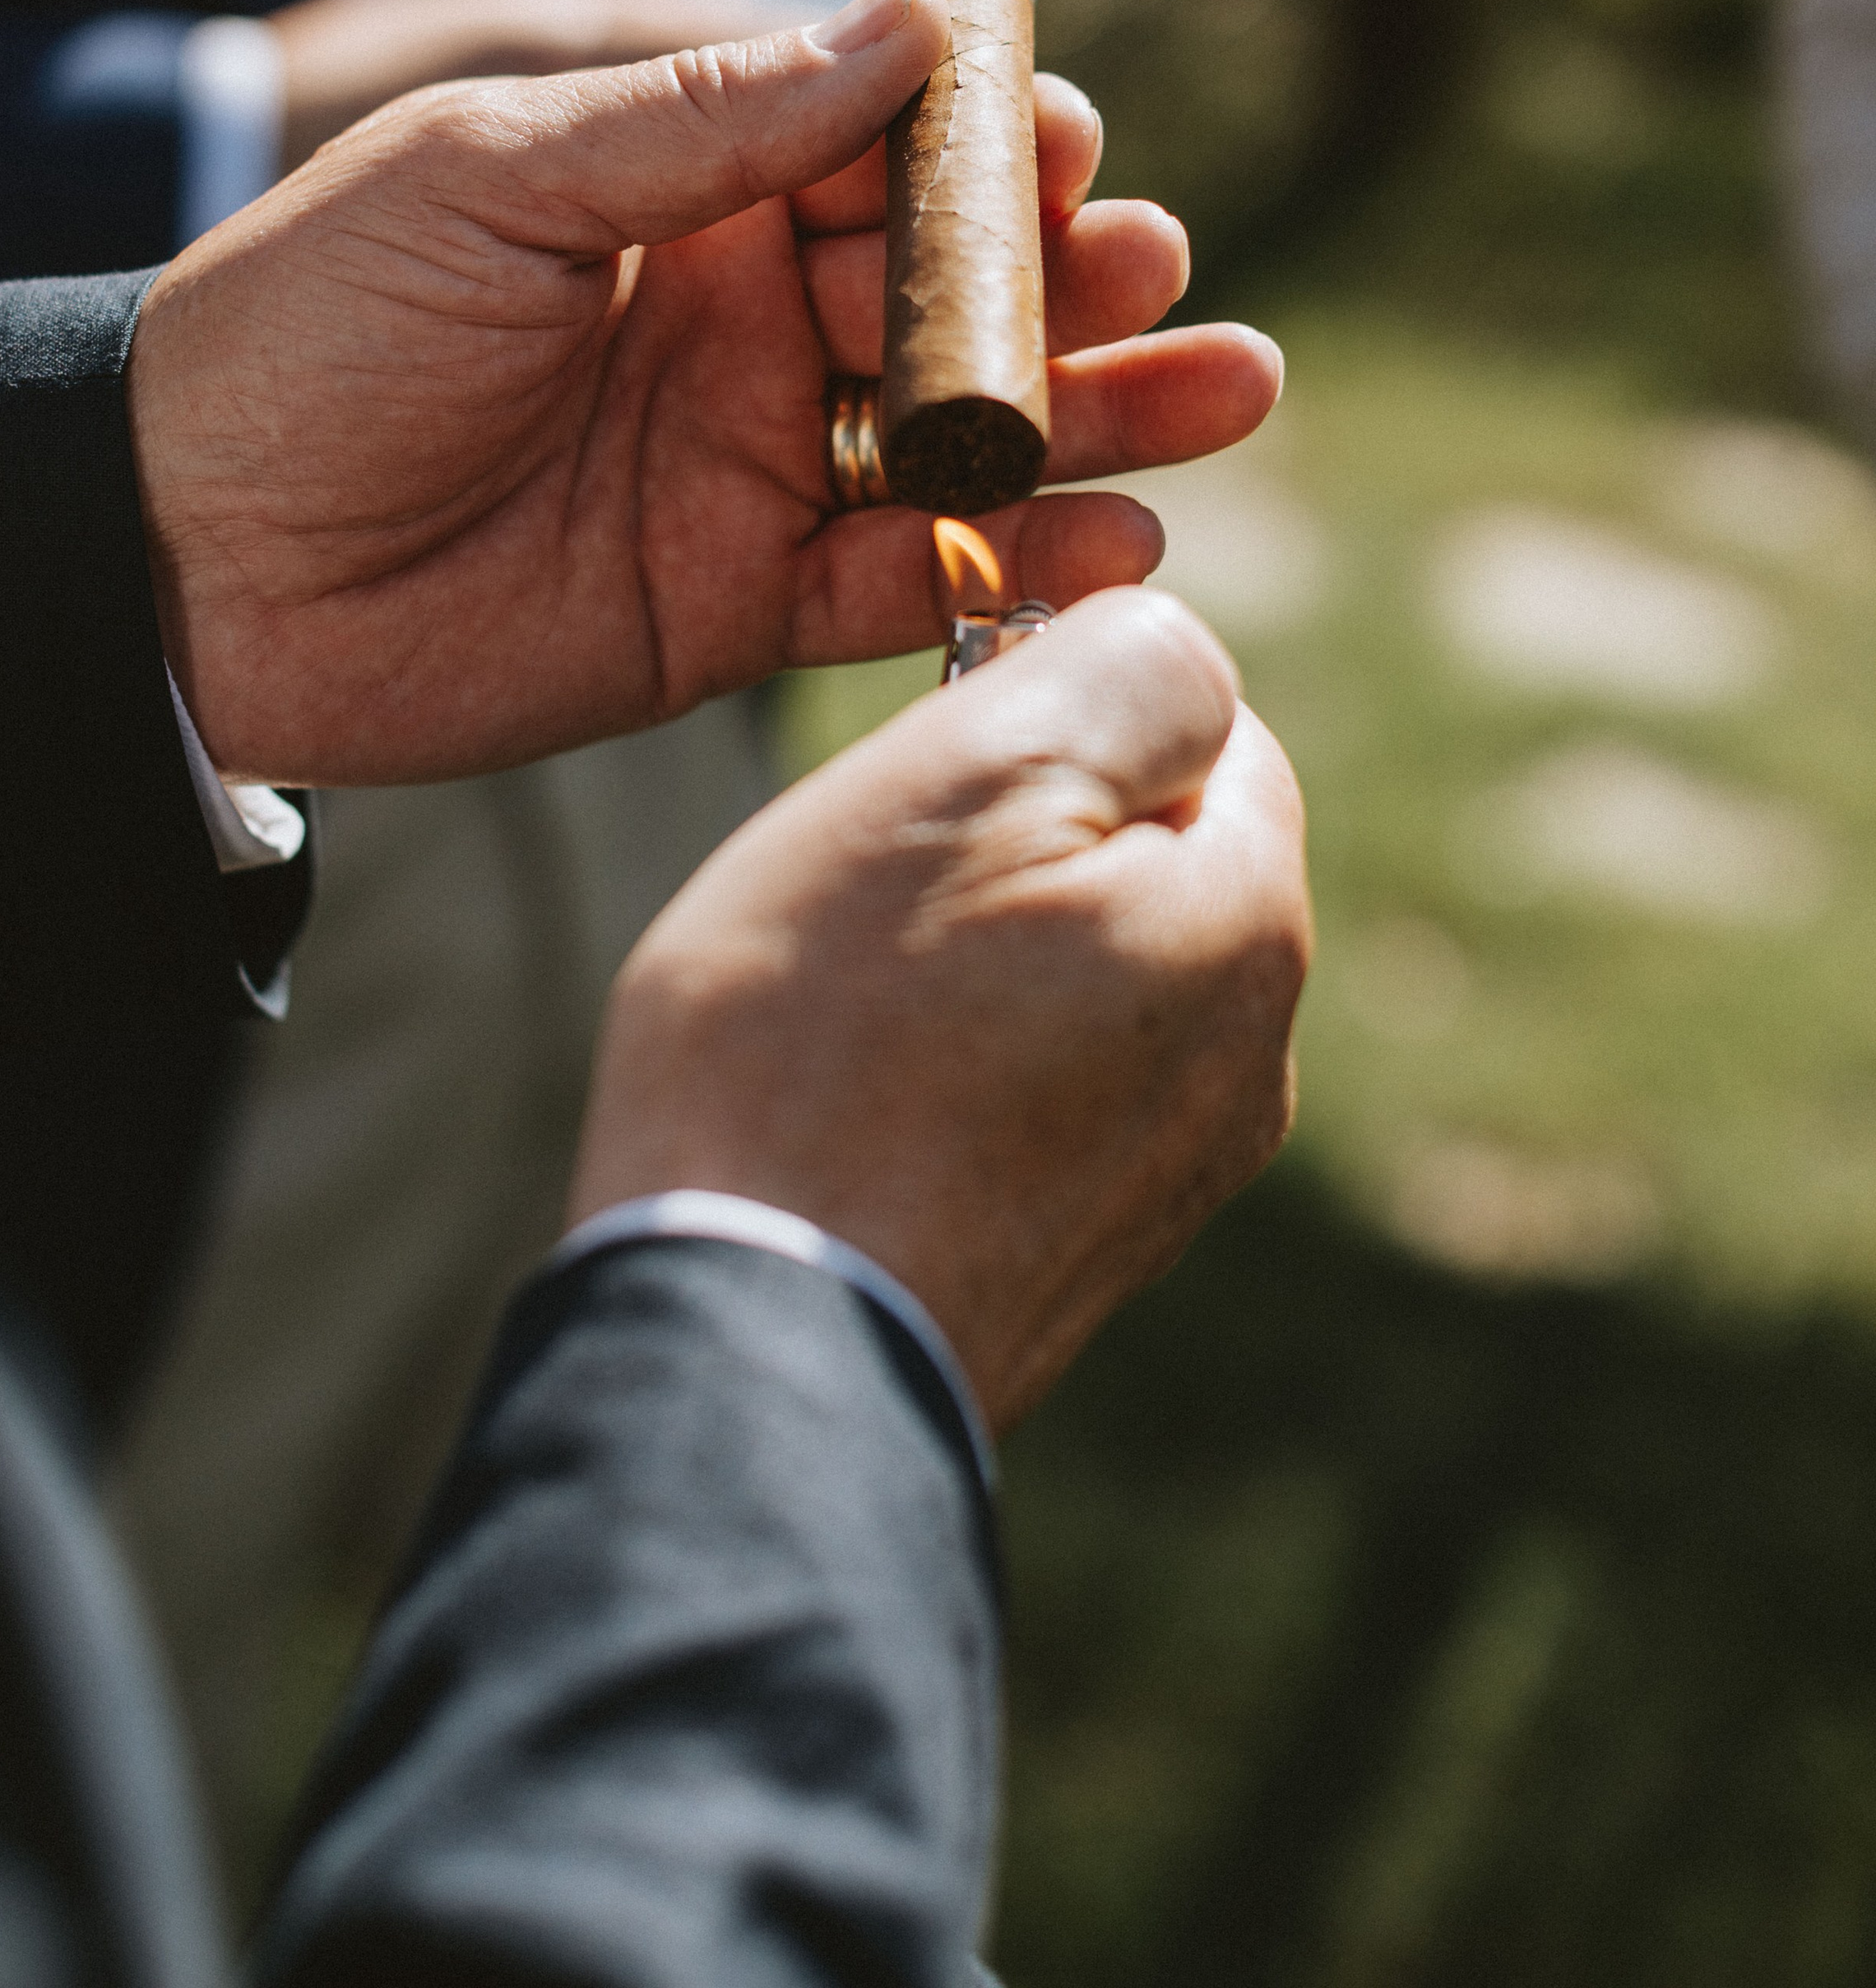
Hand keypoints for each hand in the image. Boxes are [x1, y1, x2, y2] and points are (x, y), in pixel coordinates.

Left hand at [126, 0, 1282, 785]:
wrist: (180, 552)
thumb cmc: (311, 325)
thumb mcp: (497, 177)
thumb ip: (711, 116)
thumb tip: (914, 19)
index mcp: (683, 193)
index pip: (882, 149)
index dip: (985, 145)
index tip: (1068, 142)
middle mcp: (738, 320)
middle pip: (953, 290)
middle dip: (1072, 280)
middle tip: (1164, 277)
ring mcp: (745, 466)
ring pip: (963, 436)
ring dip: (1098, 415)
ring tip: (1224, 395)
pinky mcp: (733, 607)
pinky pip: (905, 581)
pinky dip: (1016, 564)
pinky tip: (1120, 541)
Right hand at [570, 592, 1311, 1431]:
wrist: (749, 1352)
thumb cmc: (829, 1040)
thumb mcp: (967, 777)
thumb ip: (1117, 675)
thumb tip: (1186, 647)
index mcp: (1250, 922)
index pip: (1204, 727)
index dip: (1057, 705)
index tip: (935, 758)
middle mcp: (1249, 1061)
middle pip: (1139, 853)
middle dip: (1011, 836)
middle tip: (868, 882)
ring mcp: (1166, 1179)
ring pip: (1073, 974)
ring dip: (970, 957)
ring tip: (840, 1004)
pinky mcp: (1075, 1263)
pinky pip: (1024, 1097)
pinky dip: (945, 1072)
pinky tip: (848, 1102)